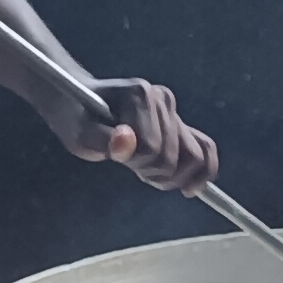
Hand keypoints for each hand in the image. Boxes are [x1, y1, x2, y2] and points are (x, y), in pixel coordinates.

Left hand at [59, 75, 217, 190]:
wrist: (81, 103)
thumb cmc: (77, 119)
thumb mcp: (79, 134)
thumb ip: (101, 140)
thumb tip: (125, 142)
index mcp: (140, 94)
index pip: (152, 147)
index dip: (136, 162)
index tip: (116, 157)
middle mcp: (163, 99)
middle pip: (174, 156)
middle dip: (154, 172)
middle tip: (131, 167)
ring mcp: (173, 111)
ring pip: (194, 157)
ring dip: (171, 176)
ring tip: (147, 172)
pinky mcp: (179, 124)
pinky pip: (205, 149)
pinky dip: (204, 171)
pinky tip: (192, 188)